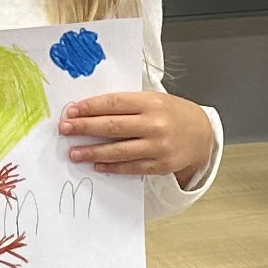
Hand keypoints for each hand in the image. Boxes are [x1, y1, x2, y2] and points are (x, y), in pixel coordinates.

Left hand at [59, 89, 216, 186]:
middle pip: (112, 126)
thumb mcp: (153, 100)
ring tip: (74, 153)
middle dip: (84, 128)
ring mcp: (158, 146)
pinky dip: (112, 167)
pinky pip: (131, 167)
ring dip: (93, 152)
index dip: (89, 108)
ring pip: (119, 150)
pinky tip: (97, 165)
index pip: (113, 104)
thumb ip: (127, 105)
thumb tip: (91, 111)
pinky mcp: (161, 165)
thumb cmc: (172, 113)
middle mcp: (154, 123)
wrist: (203, 134)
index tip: (71, 112)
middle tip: (64, 130)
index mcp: (150, 102)